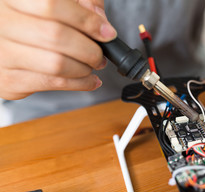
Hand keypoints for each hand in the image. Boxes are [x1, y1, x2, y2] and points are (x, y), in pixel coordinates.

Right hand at [0, 0, 116, 99]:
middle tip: (100, 54)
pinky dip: (80, 84)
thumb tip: (100, 22)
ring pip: (57, 64)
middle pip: (56, 36)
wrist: (5, 45)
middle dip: (89, 49)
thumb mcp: (57, 2)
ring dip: (85, 68)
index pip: (51, 5)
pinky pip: (53, 84)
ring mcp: (2, 53)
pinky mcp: (8, 80)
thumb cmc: (35, 21)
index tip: (106, 32)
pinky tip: (89, 79)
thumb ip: (82, 3)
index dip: (85, 20)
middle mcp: (2, 22)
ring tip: (92, 65)